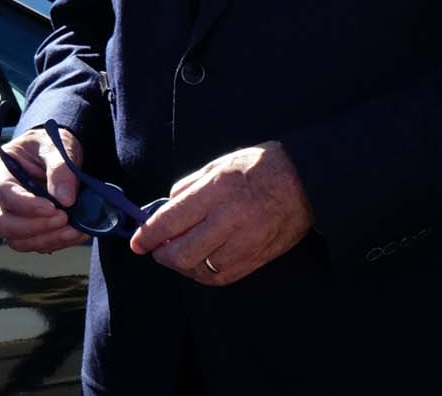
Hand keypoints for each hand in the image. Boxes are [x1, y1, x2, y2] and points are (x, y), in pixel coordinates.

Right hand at [0, 124, 88, 253]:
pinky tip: (75, 232)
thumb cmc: (50, 145)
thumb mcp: (57, 145)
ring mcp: (8, 214)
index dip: (26, 204)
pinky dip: (56, 242)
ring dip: (47, 239)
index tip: (53, 207)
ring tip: (74, 230)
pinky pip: (34, 244)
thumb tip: (65, 199)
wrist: (57, 155)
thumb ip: (60, 168)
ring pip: (16, 240)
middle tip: (63, 219)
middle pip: (0, 223)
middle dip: (33, 227)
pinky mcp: (24, 228)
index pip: (3, 192)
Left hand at [128, 141, 312, 286]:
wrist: (305, 181)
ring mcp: (245, 242)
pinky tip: (200, 264)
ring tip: (178, 255)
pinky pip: (222, 277)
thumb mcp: (218, 164)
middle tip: (156, 250)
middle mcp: (229, 219)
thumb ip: (188, 188)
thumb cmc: (260, 167)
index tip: (136, 243)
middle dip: (162, 256)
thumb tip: (164, 209)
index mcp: (216, 190)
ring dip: (183, 266)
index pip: (170, 221)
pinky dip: (205, 274)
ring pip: (201, 269)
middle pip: (182, 253)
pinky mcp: (257, 257)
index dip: (147, 236)